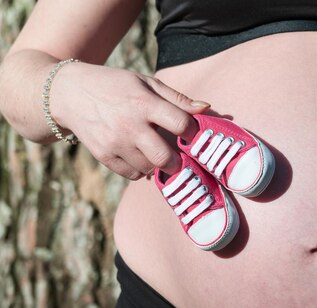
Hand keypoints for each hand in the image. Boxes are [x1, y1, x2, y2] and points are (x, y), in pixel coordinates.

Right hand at [51, 62, 209, 178]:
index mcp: (144, 103)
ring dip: (160, 165)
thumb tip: (206, 108)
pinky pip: (133, 174)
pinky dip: (142, 169)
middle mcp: (129, 125)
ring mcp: (115, 143)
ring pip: (150, 168)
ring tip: (159, 153)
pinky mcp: (104, 156)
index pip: (181, 124)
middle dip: (179, 162)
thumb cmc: (116, 86)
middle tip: (182, 158)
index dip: (194, 132)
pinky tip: (141, 156)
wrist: (69, 94)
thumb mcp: (146, 83)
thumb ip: (177, 98)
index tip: (194, 135)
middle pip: (165, 157)